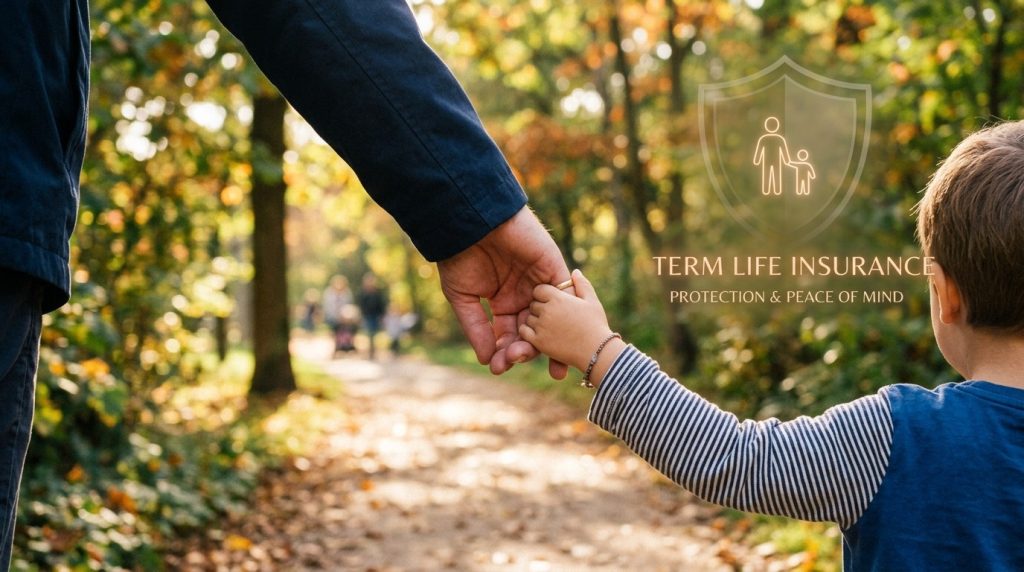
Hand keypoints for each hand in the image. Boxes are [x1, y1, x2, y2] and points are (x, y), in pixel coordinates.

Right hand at [438, 206, 570, 376]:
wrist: (470, 223)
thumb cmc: (460, 257)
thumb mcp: (462, 297)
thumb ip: (477, 328)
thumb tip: (486, 360)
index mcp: (502, 301)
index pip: (509, 334)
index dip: (506, 352)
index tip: (499, 368)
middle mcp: (523, 294)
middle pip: (532, 331)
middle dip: (527, 351)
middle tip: (517, 361)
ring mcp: (539, 282)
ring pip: (551, 318)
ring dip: (553, 342)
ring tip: (552, 365)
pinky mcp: (552, 268)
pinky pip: (565, 295)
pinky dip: (567, 316)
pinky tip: (565, 336)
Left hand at [519, 270, 619, 373]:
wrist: (597, 352)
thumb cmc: (596, 326)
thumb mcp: (592, 301)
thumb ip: (582, 284)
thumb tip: (575, 272)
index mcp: (558, 298)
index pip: (539, 290)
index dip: (544, 295)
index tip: (552, 302)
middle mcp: (547, 310)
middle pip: (533, 304)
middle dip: (540, 308)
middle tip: (552, 316)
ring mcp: (541, 326)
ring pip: (528, 318)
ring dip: (536, 321)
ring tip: (549, 327)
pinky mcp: (538, 342)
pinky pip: (524, 332)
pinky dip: (529, 332)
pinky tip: (542, 334)